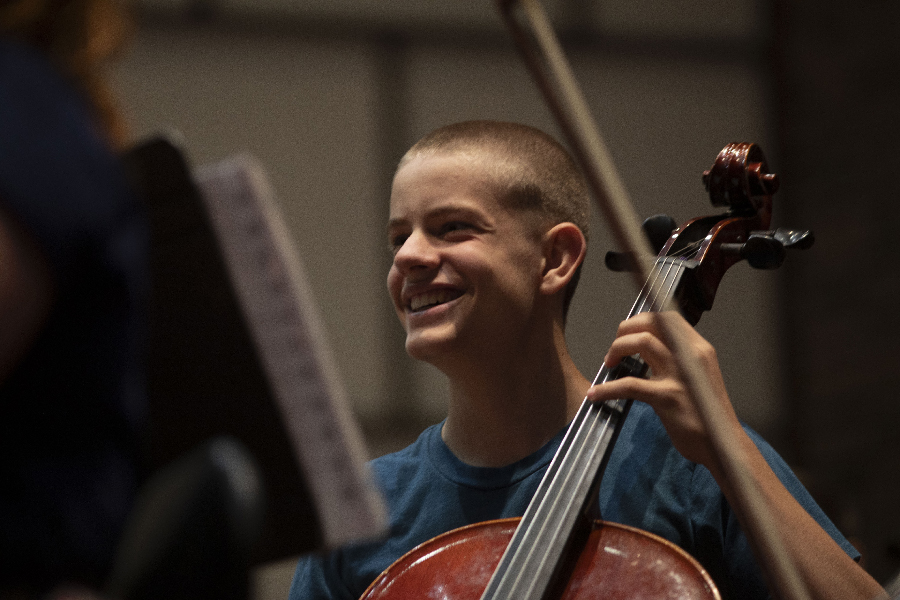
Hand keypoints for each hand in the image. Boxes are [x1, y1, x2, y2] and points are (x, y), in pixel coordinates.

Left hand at [585, 311, 743, 468]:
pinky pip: (629, 385)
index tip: (628, 334)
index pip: (667, 318)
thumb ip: (677, 360)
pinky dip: (607, 388)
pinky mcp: (668, 397)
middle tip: (615, 349)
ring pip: (641, 342)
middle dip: (625, 330)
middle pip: (651, 323)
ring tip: (609, 364)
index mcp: (698, 349)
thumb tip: (646, 350)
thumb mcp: (697, 377)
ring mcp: (680, 375)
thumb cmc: (706, 414)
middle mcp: (691, 355)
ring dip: (616, 349)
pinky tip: (596, 395)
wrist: (721, 445)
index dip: (641, 320)